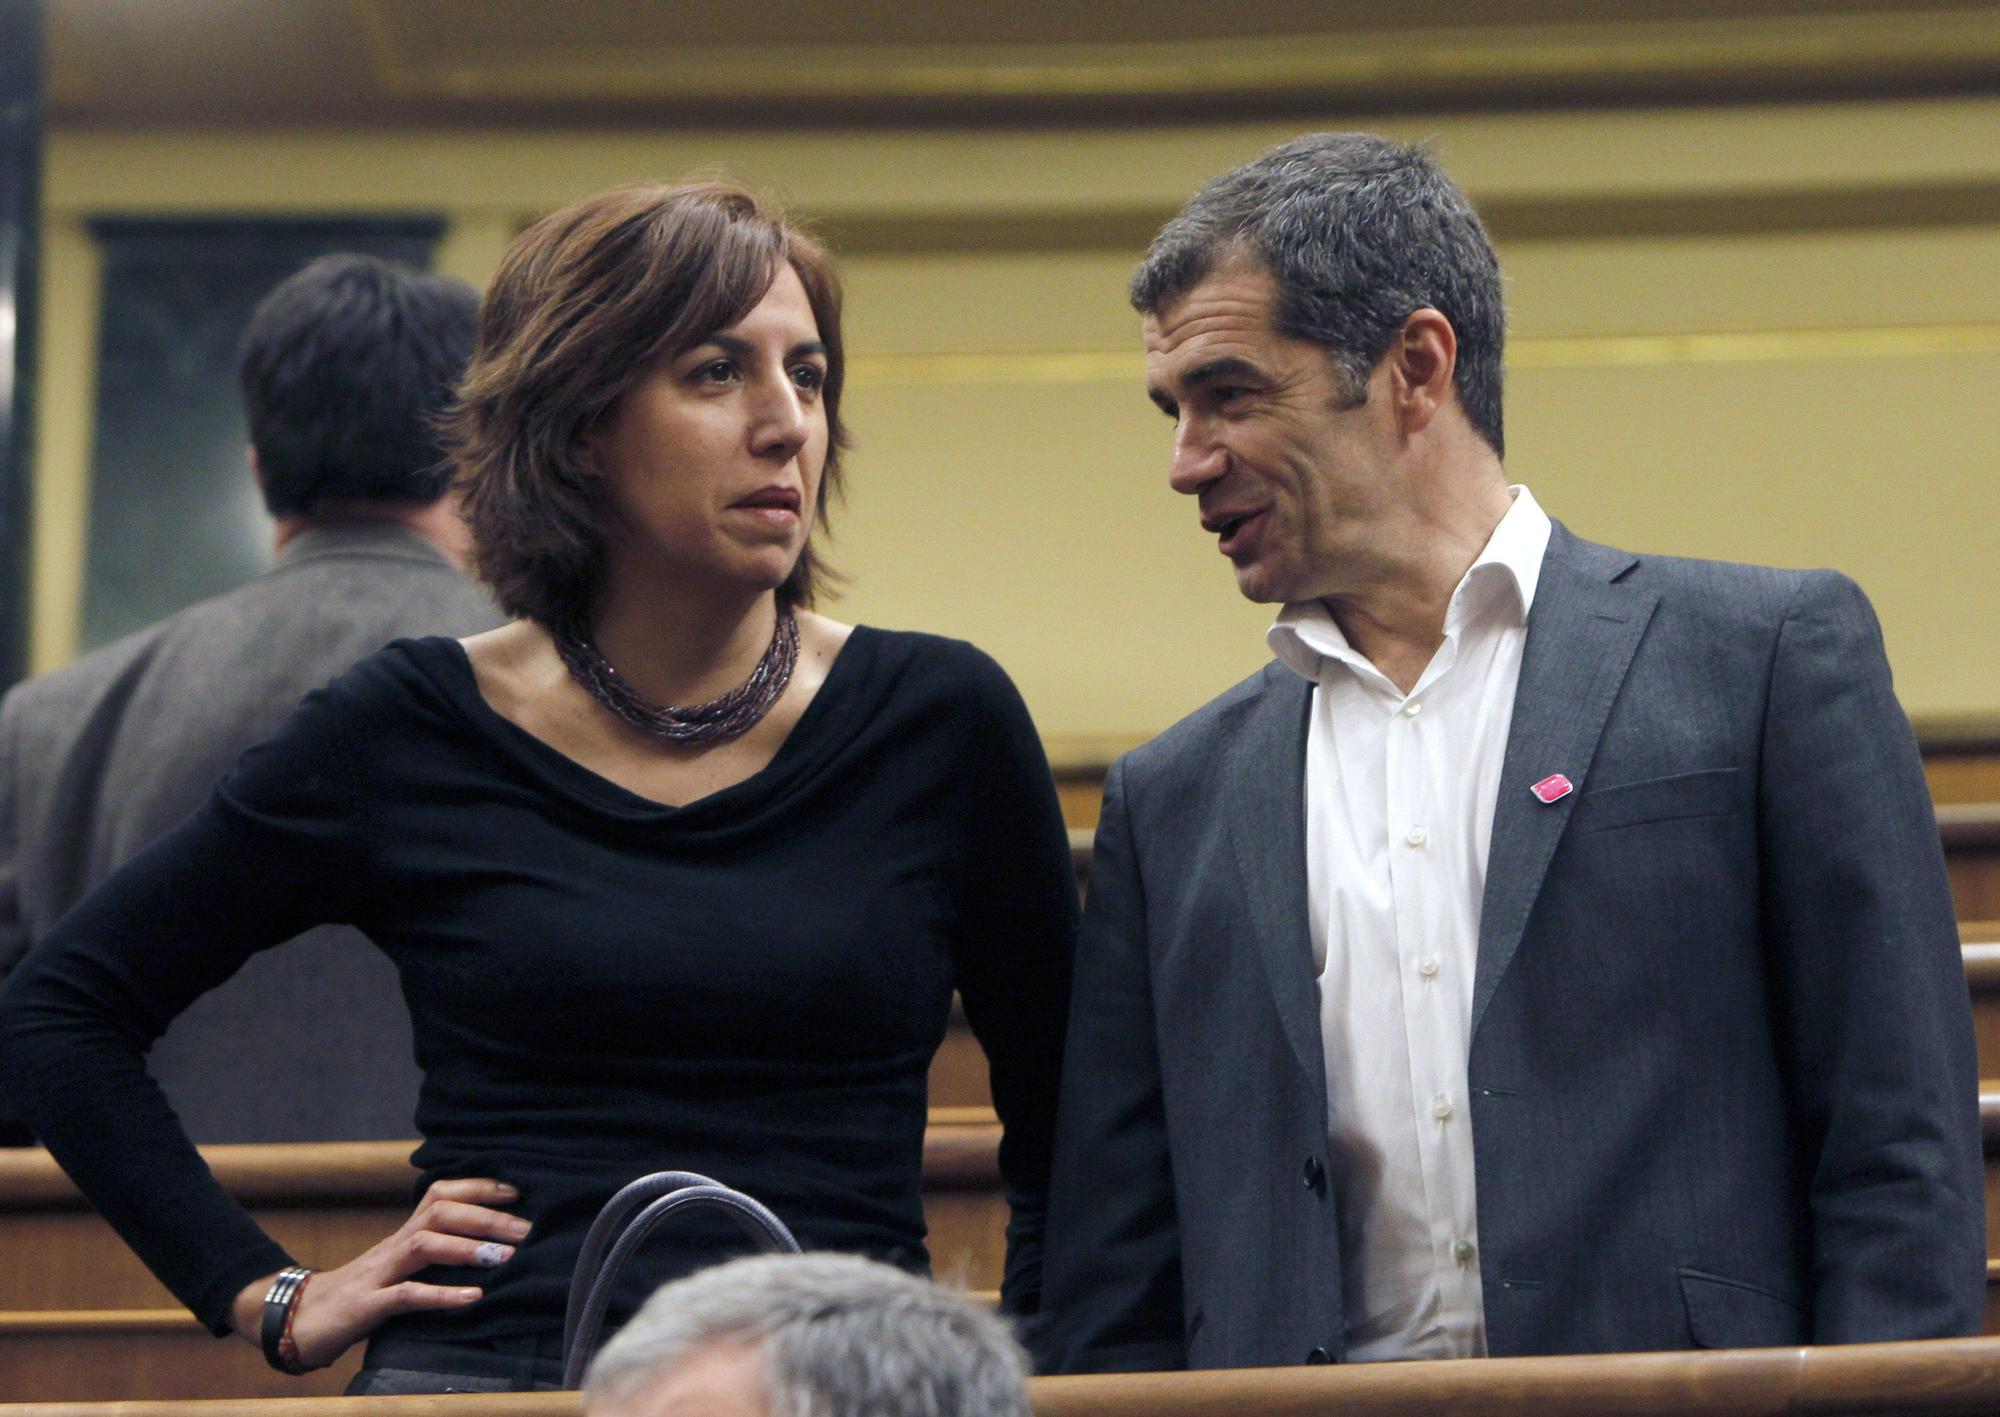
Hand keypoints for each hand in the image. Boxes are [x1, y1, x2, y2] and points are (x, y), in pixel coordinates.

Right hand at [231, 1177, 528, 1370]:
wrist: (300, 1320)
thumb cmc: (364, 1293)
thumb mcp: (403, 1266)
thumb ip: (436, 1251)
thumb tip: (493, 1242)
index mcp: (405, 1233)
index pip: (443, 1193)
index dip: (480, 1187)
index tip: (519, 1191)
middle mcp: (394, 1245)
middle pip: (440, 1212)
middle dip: (487, 1216)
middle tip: (527, 1229)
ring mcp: (378, 1273)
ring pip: (424, 1245)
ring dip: (468, 1247)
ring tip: (506, 1256)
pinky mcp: (367, 1306)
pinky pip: (406, 1295)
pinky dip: (441, 1295)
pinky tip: (474, 1298)